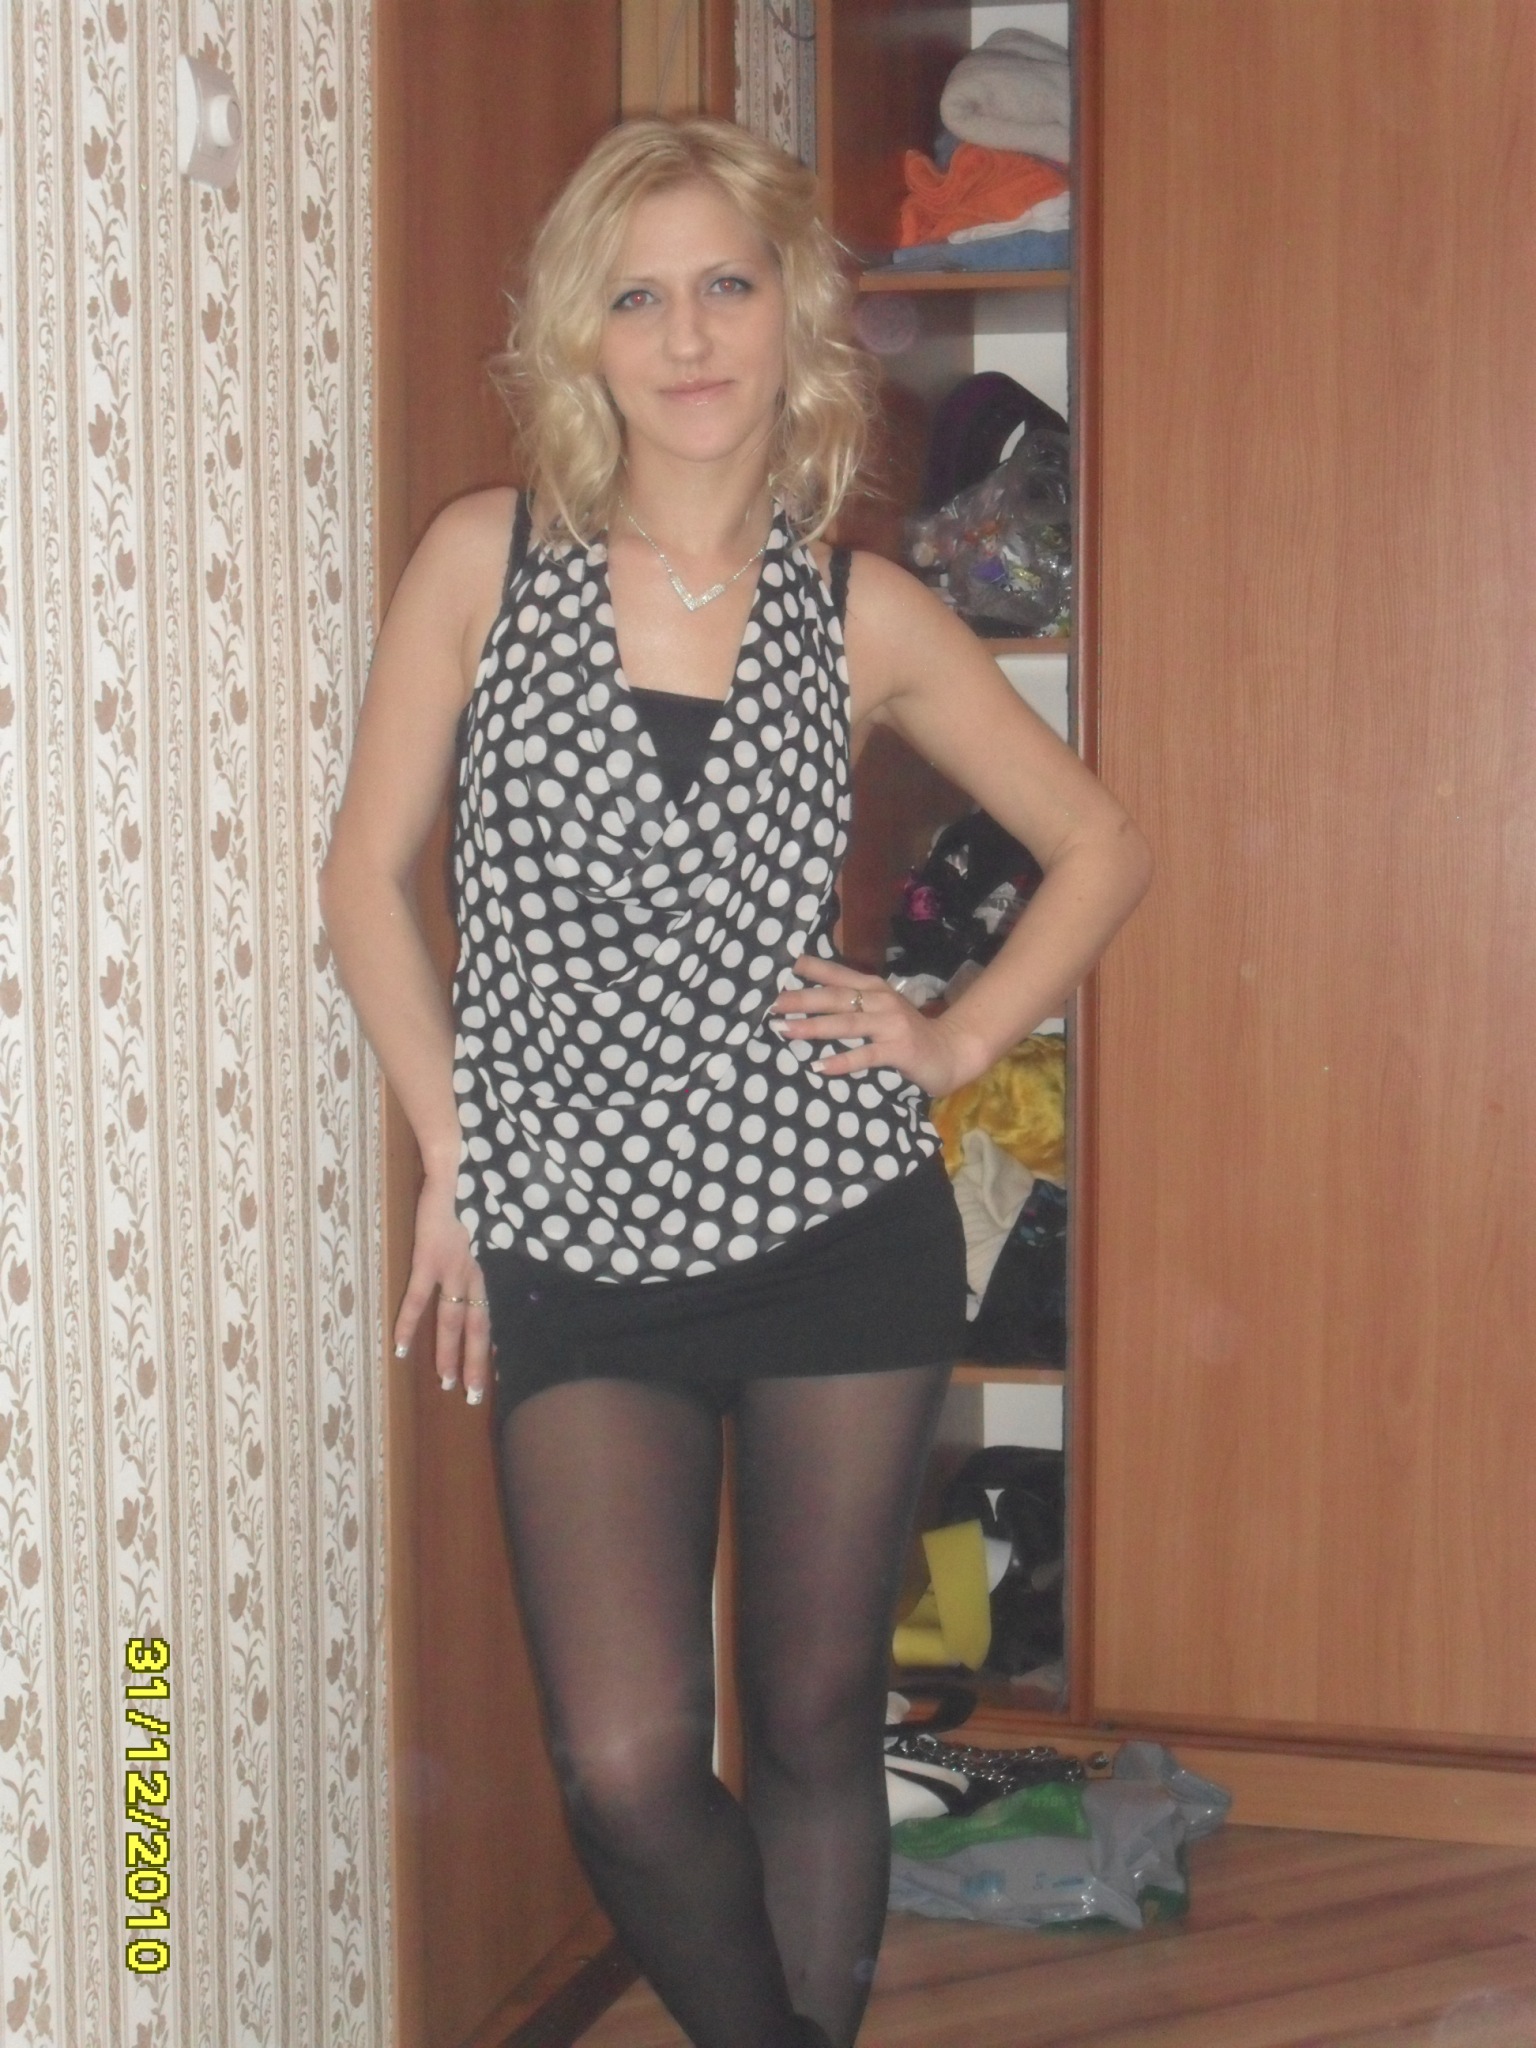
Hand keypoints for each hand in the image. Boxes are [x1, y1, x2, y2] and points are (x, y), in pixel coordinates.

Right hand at [392, 1172, 491, 1407]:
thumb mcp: (496, 1219)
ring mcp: (453, 1267)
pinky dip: (409, 1326)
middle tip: (474, 1395)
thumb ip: (496, 1240)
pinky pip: (418, 1300)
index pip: (493, 1313)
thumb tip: (500, 1252)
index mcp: (491, 1264)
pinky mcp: (429, 1257)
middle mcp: (477, 1271)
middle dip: (477, 1363)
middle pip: (479, 1327)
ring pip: (454, 1322)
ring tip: (448, 1383)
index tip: (498, 1372)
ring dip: (450, 1354)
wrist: (461, 1162)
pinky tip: (400, 1349)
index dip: (495, 1343)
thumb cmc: (479, 1184)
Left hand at [770, 956, 985, 1098]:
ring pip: (846, 1023)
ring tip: (785, 1029)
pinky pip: (865, 1055)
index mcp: (872, 988)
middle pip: (835, 997)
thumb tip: (804, 1001)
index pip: (835, 974)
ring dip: (814, 1027)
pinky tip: (819, 1067)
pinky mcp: (899, 1050)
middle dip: (800, 999)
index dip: (807, 968)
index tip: (776, 966)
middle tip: (770, 1003)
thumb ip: (850, 1004)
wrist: (950, 1051)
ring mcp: (890, 1025)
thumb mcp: (879, 1010)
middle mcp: (880, 1000)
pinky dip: (842, 1061)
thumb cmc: (905, 1033)